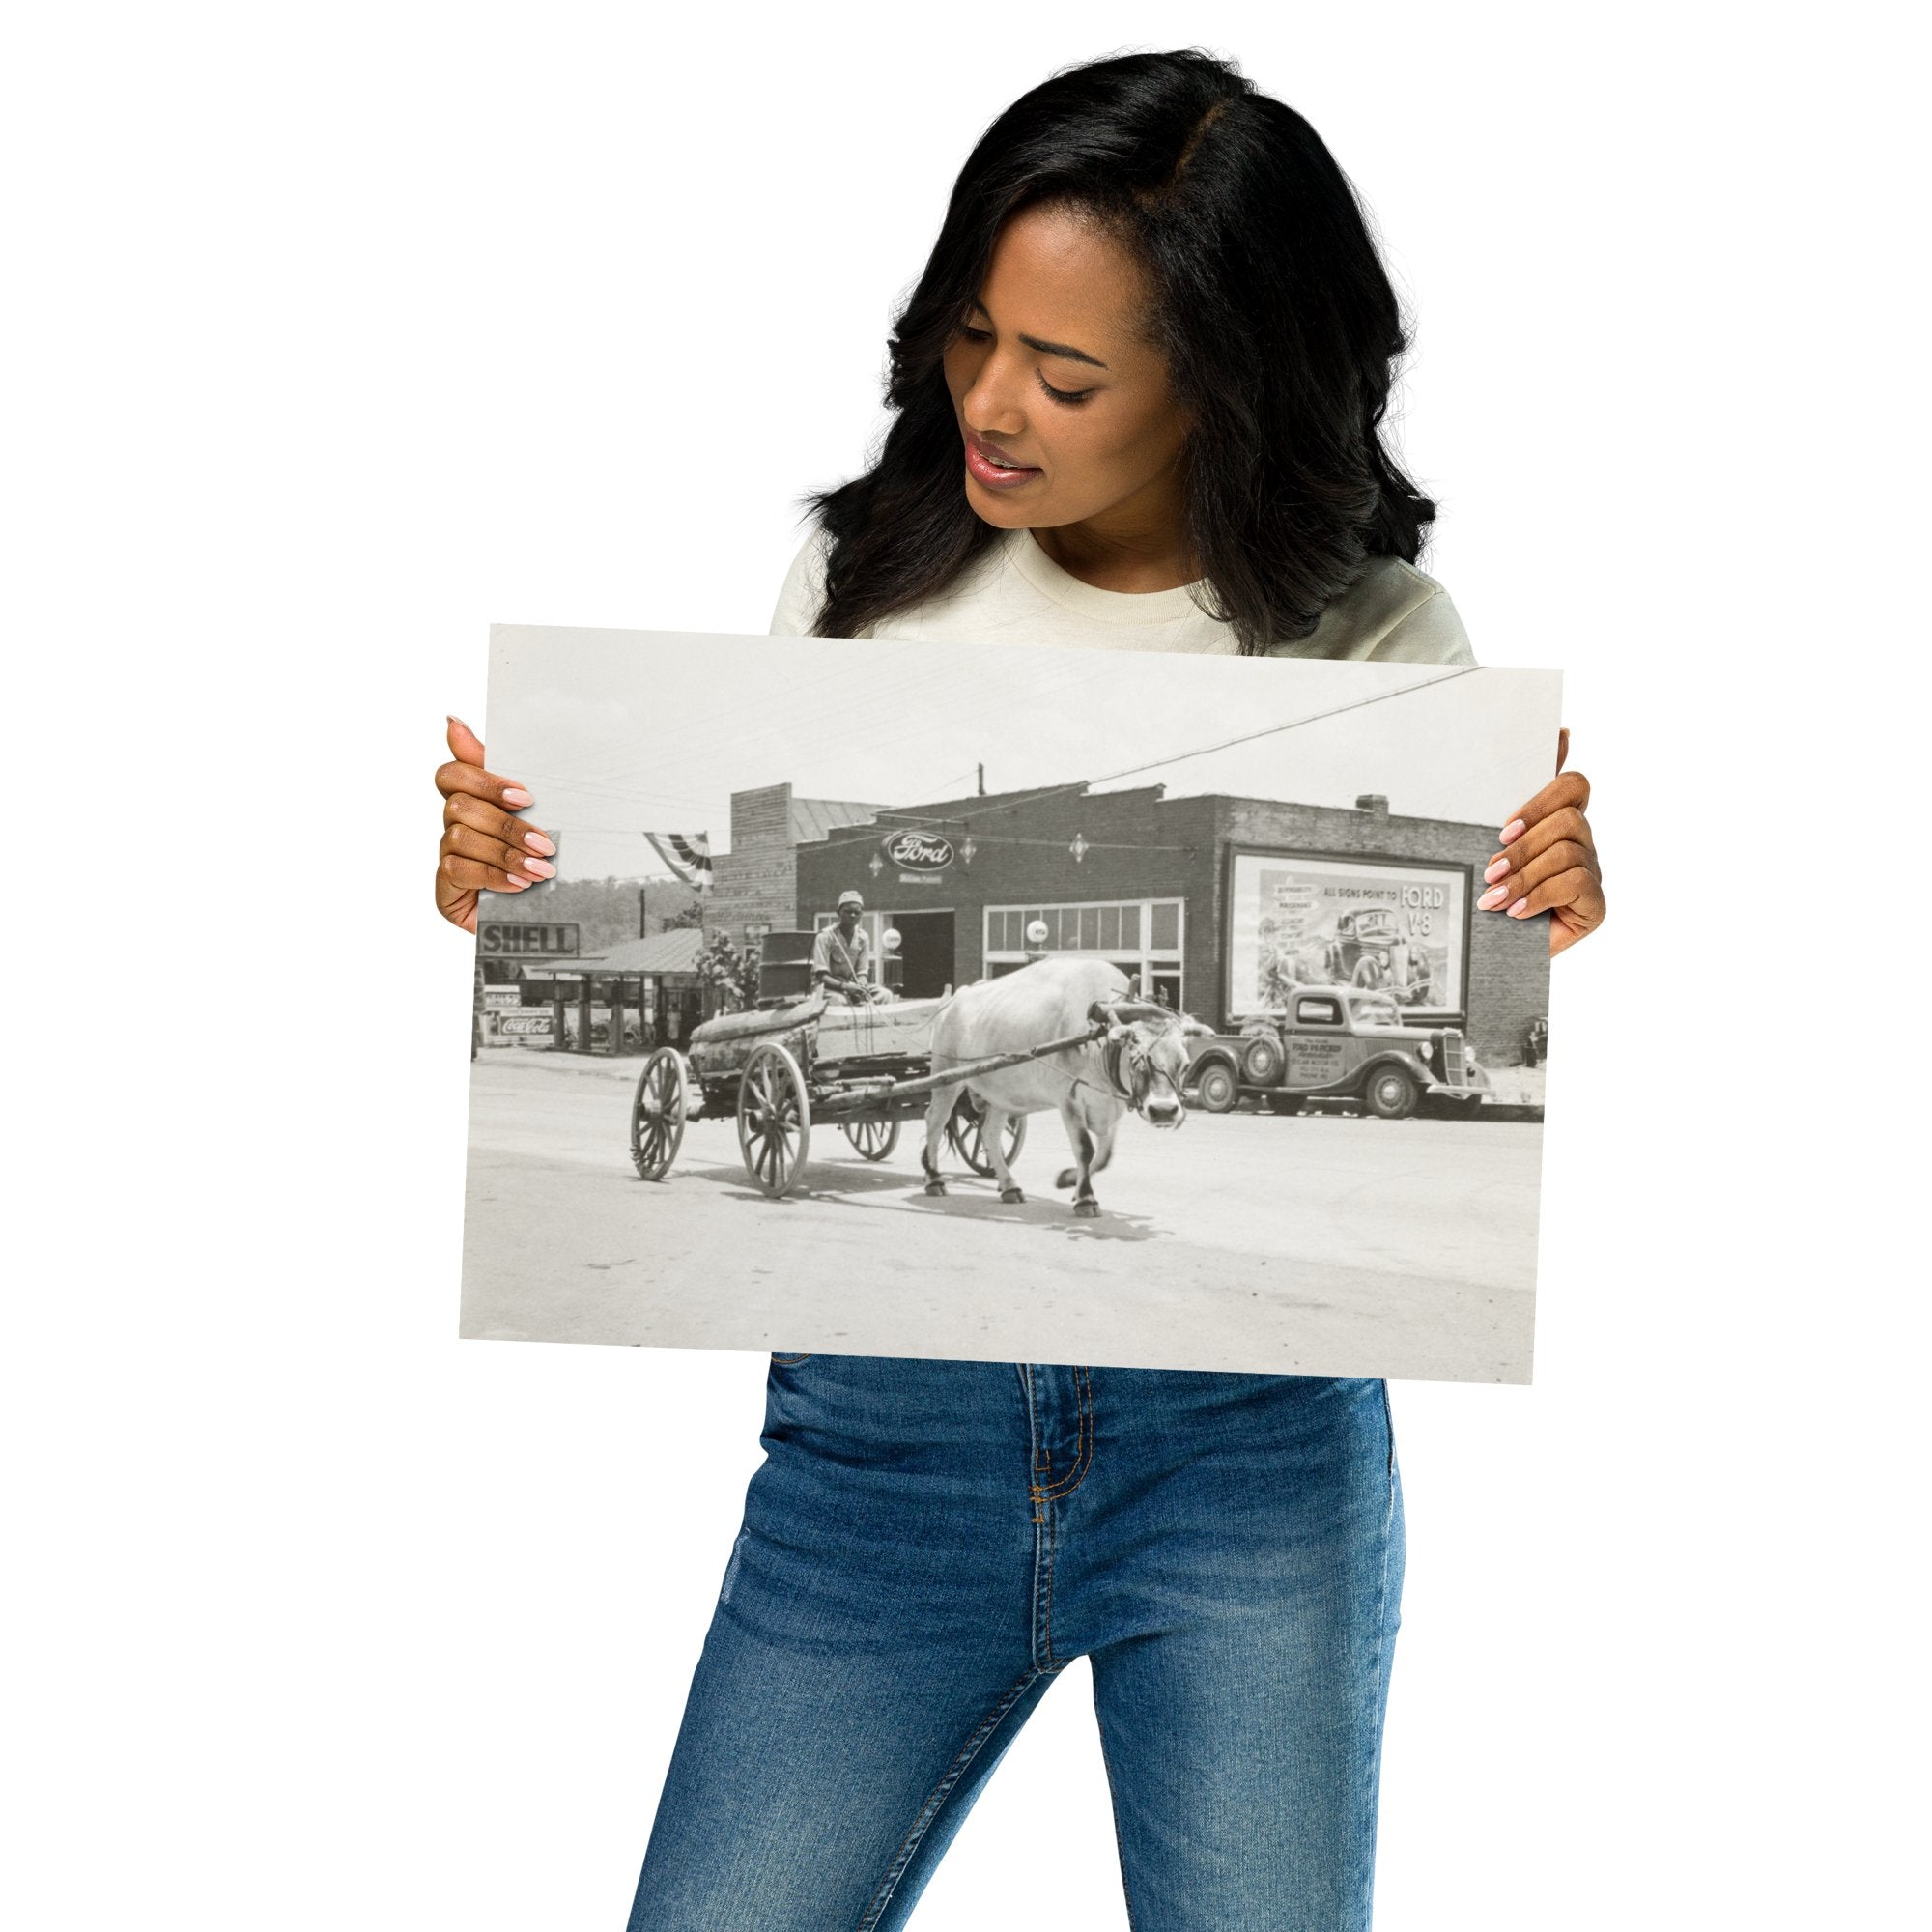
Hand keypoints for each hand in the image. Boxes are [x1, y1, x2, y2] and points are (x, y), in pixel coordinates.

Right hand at [434, 716, 555, 934]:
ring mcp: (447, 857)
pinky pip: (458, 870)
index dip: (483, 780)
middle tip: (546, 843)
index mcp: (473, 802)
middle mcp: (454, 826)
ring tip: (542, 869)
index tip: (524, 796)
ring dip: (506, 853)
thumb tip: (452, 720)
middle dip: (507, 825)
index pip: (452, 774)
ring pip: (460, 837)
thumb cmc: (539, 860)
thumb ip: (504, 772)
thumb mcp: (536, 815)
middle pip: (459, 806)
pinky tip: (520, 886)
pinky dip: (494, 876)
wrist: (547, 919)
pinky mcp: (444, 889)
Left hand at [1477, 727, 1604, 956]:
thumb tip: (1559, 733)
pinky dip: (1539, 896)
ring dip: (1524, 874)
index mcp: (1559, 821)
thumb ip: (1514, 796)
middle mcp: (1582, 843)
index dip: (1542, 798)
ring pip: (1568, 851)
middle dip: (1523, 845)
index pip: (1573, 784)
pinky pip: (1576, 883)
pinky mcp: (1595, 905)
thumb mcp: (1490, 843)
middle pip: (1569, 818)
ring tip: (1494, 897)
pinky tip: (1516, 912)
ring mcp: (1592, 873)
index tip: (1503, 828)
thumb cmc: (1490, 892)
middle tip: (1491, 869)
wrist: (1489, 950)